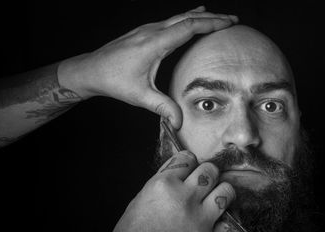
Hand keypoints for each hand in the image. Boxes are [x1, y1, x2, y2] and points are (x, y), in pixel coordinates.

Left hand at [58, 6, 237, 128]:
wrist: (90, 69)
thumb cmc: (113, 81)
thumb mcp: (139, 96)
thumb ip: (162, 107)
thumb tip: (180, 122)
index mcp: (153, 44)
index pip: (188, 27)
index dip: (211, 23)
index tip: (229, 23)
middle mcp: (151, 31)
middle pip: (187, 17)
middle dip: (212, 16)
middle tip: (233, 19)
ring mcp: (147, 29)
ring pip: (179, 16)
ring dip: (201, 16)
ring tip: (220, 17)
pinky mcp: (144, 31)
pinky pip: (171, 20)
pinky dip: (188, 18)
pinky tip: (193, 17)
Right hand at [97, 151, 235, 231]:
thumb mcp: (140, 199)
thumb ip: (163, 182)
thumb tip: (181, 170)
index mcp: (162, 185)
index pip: (187, 158)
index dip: (189, 163)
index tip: (189, 169)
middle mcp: (183, 198)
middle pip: (210, 171)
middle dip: (208, 174)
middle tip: (204, 183)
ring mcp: (198, 220)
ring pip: (225, 191)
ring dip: (221, 192)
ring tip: (215, 198)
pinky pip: (231, 223)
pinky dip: (229, 219)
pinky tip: (221, 219)